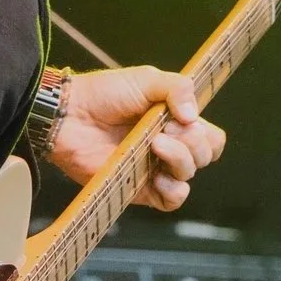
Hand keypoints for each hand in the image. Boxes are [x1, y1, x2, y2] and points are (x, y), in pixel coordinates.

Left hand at [47, 66, 226, 209]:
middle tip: (162, 129)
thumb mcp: (146, 79)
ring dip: (179, 159)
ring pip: (189, 175)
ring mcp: (155, 168)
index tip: (181, 118)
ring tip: (154, 144)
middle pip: (204, 155)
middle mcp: (169, 146)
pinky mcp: (140, 189)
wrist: (69, 116)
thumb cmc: (103, 94)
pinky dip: (173, 190)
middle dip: (191, 141)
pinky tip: (158, 175)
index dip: (204, 132)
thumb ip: (178, 88)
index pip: (210, 137)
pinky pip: (171, 201)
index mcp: (175, 122)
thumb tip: (194, 116)